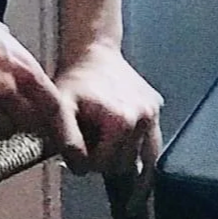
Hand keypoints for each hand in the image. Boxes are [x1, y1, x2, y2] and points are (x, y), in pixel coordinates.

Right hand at [0, 0, 77, 154]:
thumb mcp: (4, 35)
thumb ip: (18, 60)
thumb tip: (23, 74)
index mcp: (23, 67)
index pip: (52, 106)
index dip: (57, 121)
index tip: (55, 126)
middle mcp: (6, 88)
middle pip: (30, 124)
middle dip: (29, 123)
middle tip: (21, 116)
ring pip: (2, 131)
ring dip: (2, 125)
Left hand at [55, 41, 162, 203]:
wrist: (93, 52)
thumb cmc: (75, 80)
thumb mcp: (60, 109)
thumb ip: (67, 140)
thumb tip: (80, 167)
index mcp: (121, 121)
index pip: (105, 165)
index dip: (86, 162)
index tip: (77, 149)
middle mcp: (143, 119)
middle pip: (124, 165)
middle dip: (105, 160)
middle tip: (90, 141)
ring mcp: (153, 114)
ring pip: (141, 159)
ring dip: (122, 156)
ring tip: (106, 144)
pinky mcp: (156, 108)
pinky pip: (152, 143)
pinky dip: (141, 154)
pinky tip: (129, 159)